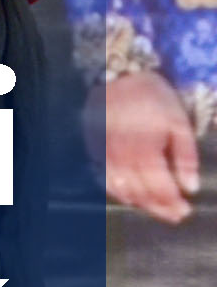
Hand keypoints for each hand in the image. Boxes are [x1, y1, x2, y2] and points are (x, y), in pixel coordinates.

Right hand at [96, 70, 199, 222]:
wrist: (117, 72)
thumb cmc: (153, 97)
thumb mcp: (178, 121)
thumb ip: (186, 156)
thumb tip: (190, 188)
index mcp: (145, 145)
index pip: (160, 186)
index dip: (173, 202)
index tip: (186, 210)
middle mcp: (122, 153)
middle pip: (141, 192)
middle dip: (160, 207)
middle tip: (175, 214)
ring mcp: (105, 152)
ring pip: (123, 189)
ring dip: (141, 203)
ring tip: (158, 207)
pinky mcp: (95, 149)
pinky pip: (106, 178)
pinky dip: (120, 192)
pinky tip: (132, 196)